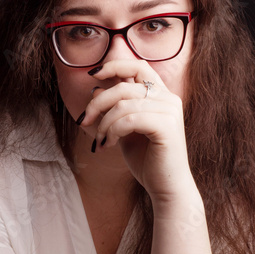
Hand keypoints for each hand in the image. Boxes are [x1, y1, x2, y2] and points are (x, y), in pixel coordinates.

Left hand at [81, 59, 193, 199]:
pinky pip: (129, 119)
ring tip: (100, 141)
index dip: (114, 65)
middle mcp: (169, 98)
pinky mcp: (167, 125)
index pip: (138, 66)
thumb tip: (95, 89)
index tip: (92, 75)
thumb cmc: (146, 159)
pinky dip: (113, 131)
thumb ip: (115, 109)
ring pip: (124, 104)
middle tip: (84, 121)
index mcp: (162, 95)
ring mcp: (170, 110)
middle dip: (98, 103)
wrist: (166, 188)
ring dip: (104, 123)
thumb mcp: (124, 129)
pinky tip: (109, 145)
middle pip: (124, 86)